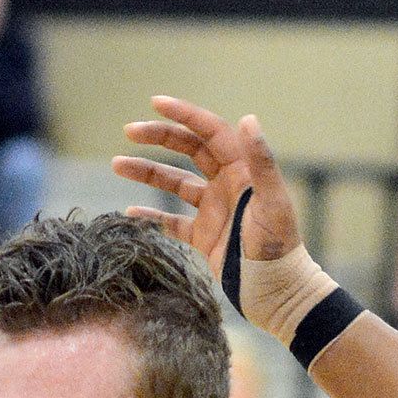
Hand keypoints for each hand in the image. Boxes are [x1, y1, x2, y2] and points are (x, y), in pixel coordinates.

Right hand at [113, 98, 333, 343]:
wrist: (277, 293)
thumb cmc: (280, 248)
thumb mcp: (272, 203)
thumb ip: (261, 162)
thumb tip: (247, 119)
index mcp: (241, 171)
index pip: (209, 132)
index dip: (184, 115)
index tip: (155, 103)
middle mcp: (225, 184)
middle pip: (187, 149)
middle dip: (158, 137)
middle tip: (129, 131)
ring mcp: (213, 210)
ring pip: (174, 183)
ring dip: (147, 172)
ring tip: (117, 164)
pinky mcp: (204, 237)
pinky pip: (172, 221)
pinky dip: (152, 216)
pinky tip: (130, 212)